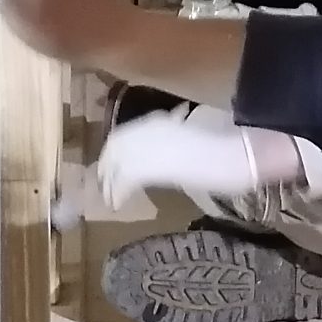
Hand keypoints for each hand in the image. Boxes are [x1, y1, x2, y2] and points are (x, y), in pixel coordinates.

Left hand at [97, 109, 265, 202]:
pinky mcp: (138, 170)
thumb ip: (180, 124)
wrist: (218, 155)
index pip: (124, 134)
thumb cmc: (215, 143)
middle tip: (103, 182)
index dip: (116, 149)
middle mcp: (142, 132)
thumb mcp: (192, 129)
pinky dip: (117, 195)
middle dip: (106, 166)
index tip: (112, 162)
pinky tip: (116, 205)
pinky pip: (121, 184)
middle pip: (114, 150)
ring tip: (108, 199)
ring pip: (113, 168)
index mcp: (155, 121)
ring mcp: (138, 150)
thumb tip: (181, 116)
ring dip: (109, 184)